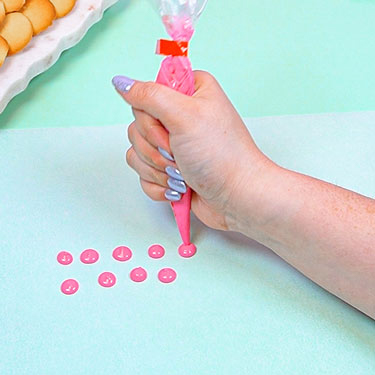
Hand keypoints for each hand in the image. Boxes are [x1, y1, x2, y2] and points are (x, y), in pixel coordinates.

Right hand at [112, 71, 271, 230]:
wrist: (236, 198)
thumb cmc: (221, 156)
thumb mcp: (185, 116)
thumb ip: (149, 96)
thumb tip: (120, 82)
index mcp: (189, 93)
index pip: (146, 94)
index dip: (151, 116)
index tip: (170, 128)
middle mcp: (180, 116)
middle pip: (138, 125)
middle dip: (156, 147)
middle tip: (179, 154)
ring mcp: (174, 144)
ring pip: (138, 151)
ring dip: (158, 168)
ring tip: (182, 173)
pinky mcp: (169, 169)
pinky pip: (143, 173)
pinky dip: (159, 184)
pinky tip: (179, 187)